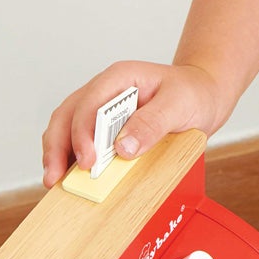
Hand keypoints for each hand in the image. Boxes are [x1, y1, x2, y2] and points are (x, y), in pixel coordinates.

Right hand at [41, 60, 224, 188]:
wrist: (204, 96)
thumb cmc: (193, 94)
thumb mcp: (180, 104)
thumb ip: (153, 123)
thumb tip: (123, 147)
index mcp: (120, 78)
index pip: (89, 102)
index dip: (82, 132)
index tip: (88, 161)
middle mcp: (104, 91)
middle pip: (67, 115)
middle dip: (57, 146)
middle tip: (56, 177)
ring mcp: (101, 109)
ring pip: (65, 126)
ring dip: (57, 153)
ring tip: (54, 181)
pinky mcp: (104, 127)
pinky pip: (78, 140)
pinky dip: (69, 157)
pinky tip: (67, 176)